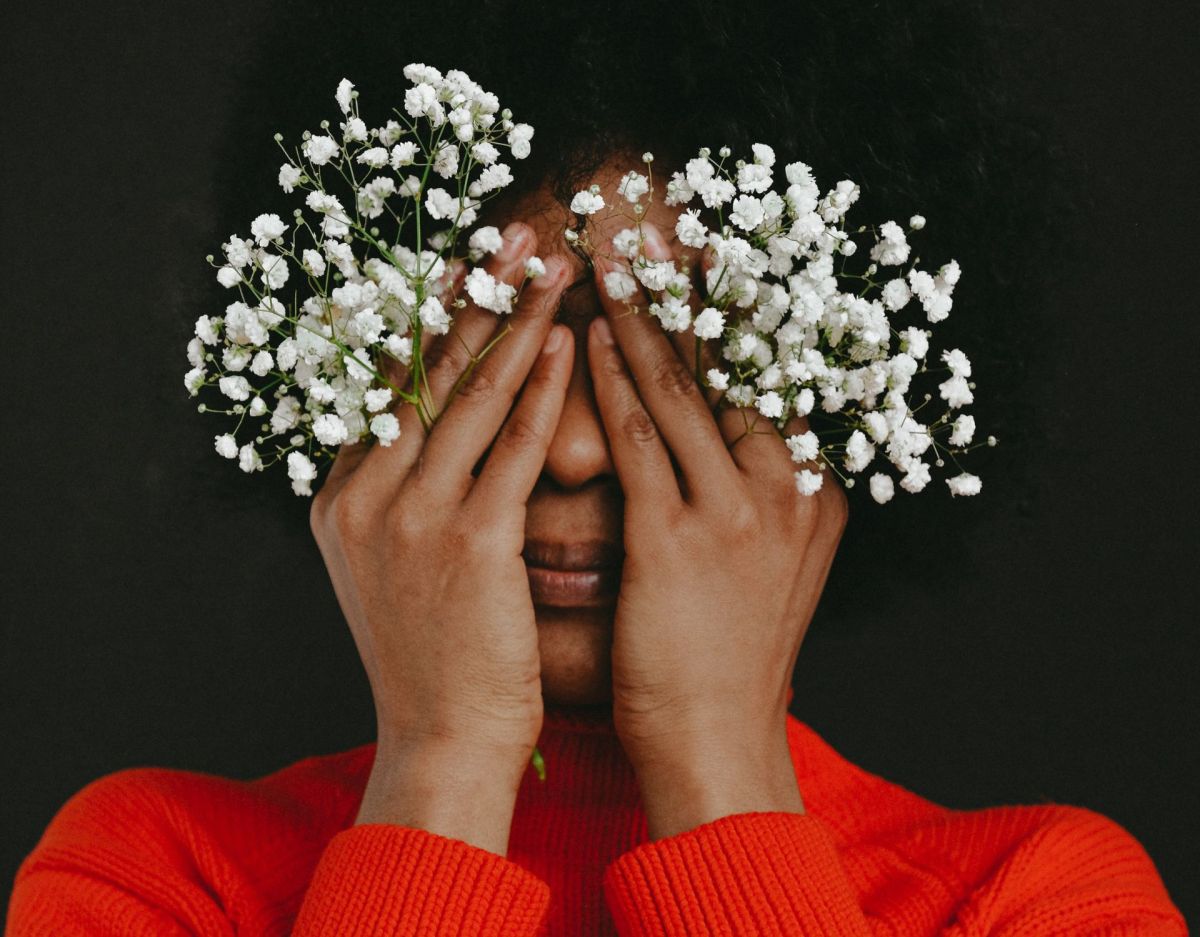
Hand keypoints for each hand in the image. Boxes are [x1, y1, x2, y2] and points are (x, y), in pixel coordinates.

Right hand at [308, 223, 572, 852]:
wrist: (440, 741)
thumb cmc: (433, 657)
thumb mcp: (393, 567)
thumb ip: (402, 497)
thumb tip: (438, 433)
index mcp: (340, 498)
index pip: (384, 385)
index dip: (428, 317)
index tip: (465, 264)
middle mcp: (362, 496)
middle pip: (423, 371)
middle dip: (473, 296)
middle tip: (513, 236)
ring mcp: (410, 516)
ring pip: (468, 395)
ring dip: (514, 322)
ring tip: (550, 268)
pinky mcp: (468, 542)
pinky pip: (512, 446)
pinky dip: (540, 389)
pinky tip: (565, 343)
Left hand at [585, 223, 848, 839]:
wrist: (718, 739)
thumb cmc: (729, 653)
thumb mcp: (769, 562)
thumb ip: (760, 493)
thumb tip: (730, 431)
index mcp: (815, 489)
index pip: (773, 376)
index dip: (738, 309)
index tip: (708, 250)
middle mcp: (791, 488)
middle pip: (734, 364)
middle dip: (689, 292)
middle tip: (653, 228)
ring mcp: (741, 511)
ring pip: (684, 388)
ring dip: (641, 318)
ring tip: (609, 260)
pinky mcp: (680, 538)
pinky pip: (640, 438)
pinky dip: (613, 380)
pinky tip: (587, 337)